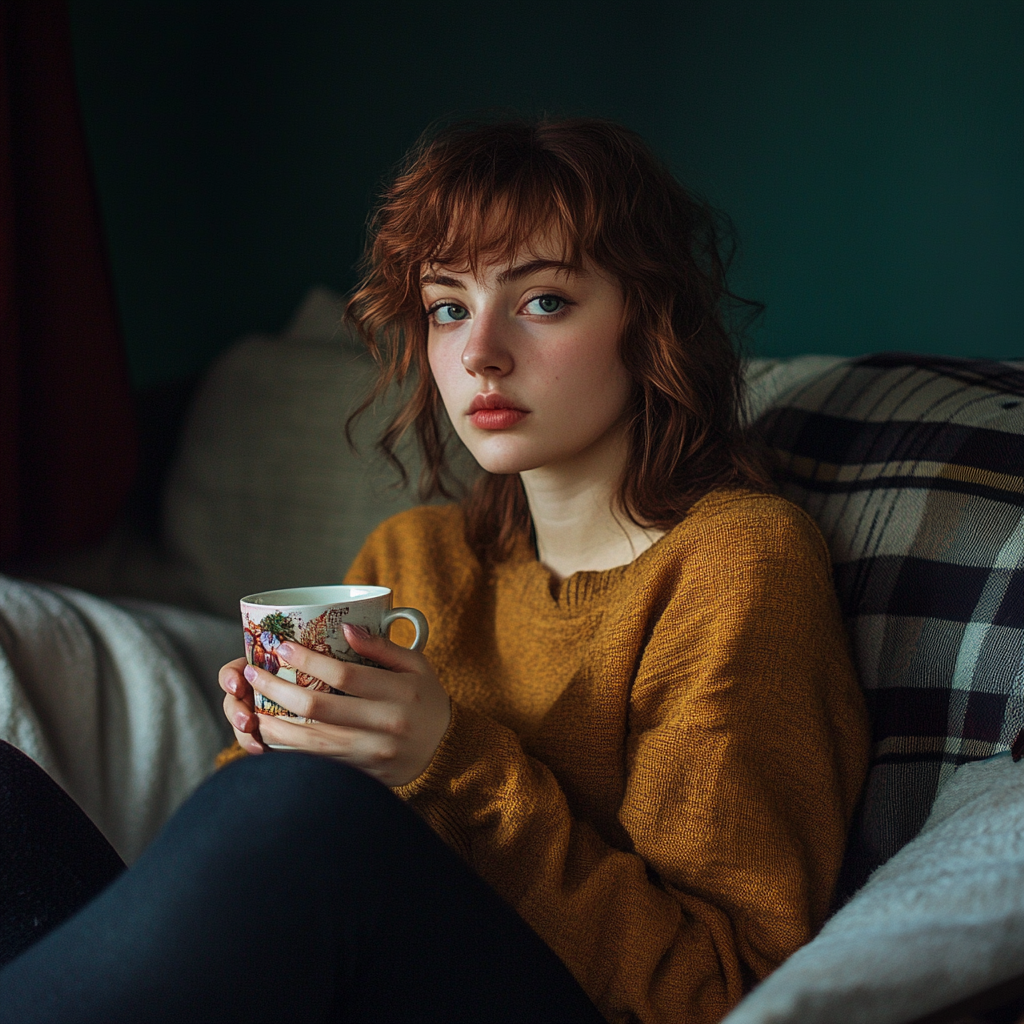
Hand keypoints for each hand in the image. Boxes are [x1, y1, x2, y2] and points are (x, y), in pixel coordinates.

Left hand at [226, 624, 451, 787]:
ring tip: (251, 707)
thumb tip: (347, 629)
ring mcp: (375, 754)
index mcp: (401, 691)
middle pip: (320, 708)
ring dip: (276, 725)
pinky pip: (321, 763)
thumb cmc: (426, 698)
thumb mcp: (417, 665)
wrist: (447, 750)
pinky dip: (292, 752)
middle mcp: (388, 724)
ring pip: (314, 741)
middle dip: (279, 690)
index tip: (281, 648)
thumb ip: (383, 646)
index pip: (344, 675)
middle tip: (253, 674)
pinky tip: (271, 738)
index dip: (308, 660)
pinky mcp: (366, 775)